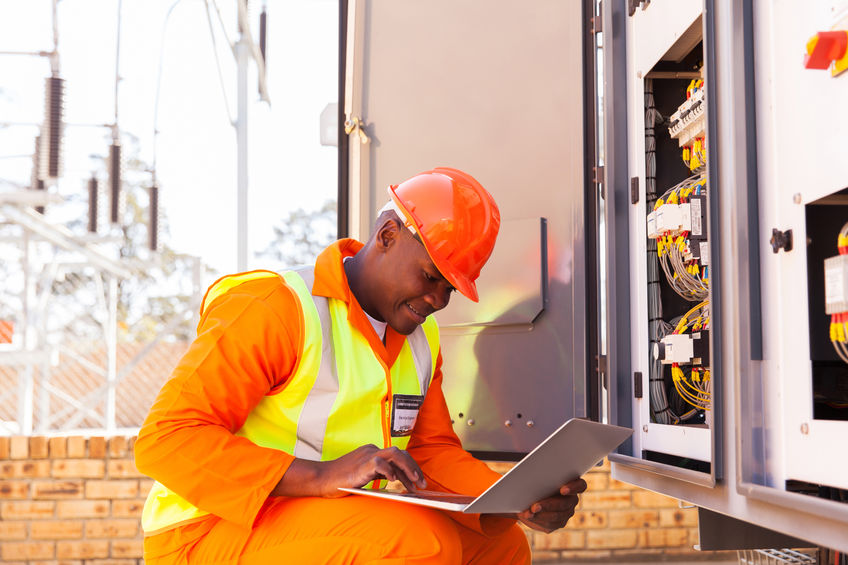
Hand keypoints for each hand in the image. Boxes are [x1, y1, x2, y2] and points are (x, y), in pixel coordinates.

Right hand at [273, 444, 426, 498]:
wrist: (321, 478)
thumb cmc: (341, 480)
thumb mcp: (364, 475)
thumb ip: (378, 474)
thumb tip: (398, 481)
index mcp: (372, 452)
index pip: (398, 456)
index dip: (411, 468)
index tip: (418, 482)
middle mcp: (372, 450)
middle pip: (401, 454)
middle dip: (414, 469)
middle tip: (422, 484)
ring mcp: (367, 456)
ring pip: (395, 454)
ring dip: (408, 468)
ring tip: (415, 483)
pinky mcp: (361, 465)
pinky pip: (380, 463)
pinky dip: (389, 471)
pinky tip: (393, 481)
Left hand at [516, 478, 586, 532]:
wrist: (527, 497)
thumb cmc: (533, 481)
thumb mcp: (533, 476)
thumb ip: (536, 477)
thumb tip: (528, 480)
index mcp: (572, 483)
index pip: (581, 485)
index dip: (574, 487)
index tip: (562, 490)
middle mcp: (572, 499)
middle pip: (566, 503)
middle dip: (549, 505)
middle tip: (535, 506)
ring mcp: (567, 512)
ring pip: (557, 516)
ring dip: (541, 515)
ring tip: (528, 513)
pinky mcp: (558, 523)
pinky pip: (550, 524)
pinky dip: (538, 520)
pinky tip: (528, 516)